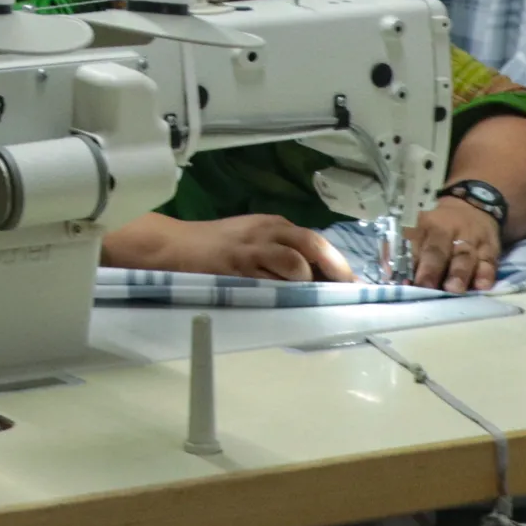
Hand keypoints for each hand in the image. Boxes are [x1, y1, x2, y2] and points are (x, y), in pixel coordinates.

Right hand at [187, 214, 355, 282]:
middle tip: (346, 290)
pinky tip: (287, 301)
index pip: (314, 240)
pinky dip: (284, 291)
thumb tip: (318, 278)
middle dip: (334, 268)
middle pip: (311, 243)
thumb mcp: (251, 238)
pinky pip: (270, 280)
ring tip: (310, 298)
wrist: (174, 246)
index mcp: (272, 224)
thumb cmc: (215, 247)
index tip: (351, 283)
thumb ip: (280, 250)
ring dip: (307, 281)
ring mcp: (252, 248)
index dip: (336, 262)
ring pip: (295, 262)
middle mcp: (266, 231)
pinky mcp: (238, 267)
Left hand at [406, 197, 502, 292]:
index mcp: (428, 227)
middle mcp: (450, 232)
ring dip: (459, 274)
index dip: (410, 263)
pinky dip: (486, 275)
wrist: (474, 207)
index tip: (405, 282)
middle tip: (426, 287)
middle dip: (432, 269)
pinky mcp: (491, 250)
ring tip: (454, 289)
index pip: (416, 245)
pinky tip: (482, 286)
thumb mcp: (422, 230)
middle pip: (440, 250)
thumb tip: (393, 274)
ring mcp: (472, 241)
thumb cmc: (440, 227)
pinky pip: (490, 262)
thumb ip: (408, 251)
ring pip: (465, 257)